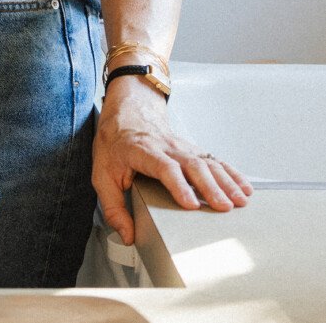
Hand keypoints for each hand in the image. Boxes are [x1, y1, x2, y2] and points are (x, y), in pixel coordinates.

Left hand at [92, 75, 253, 244]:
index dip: (178, 185)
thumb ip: (113, 207)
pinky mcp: (192, 149)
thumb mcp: (102, 173)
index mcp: (143, 151)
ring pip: (207, 161)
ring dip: (225, 181)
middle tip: (224, 207)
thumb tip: (127, 235)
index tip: (190, 204)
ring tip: (240, 200)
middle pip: (192, 165)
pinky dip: (231, 172)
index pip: (164, 167)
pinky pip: (214, 160)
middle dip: (210, 187)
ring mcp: (182, 146)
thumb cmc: (115, 142)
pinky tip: (244, 186)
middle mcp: (166, 147)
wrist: (127, 111)